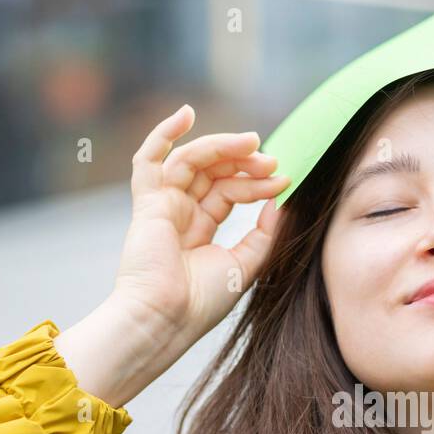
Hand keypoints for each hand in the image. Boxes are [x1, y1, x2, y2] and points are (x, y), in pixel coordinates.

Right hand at [111, 104, 290, 349]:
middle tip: (271, 159)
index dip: (258, 183)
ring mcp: (163, 206)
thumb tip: (280, 201)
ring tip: (252, 144)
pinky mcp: (147, 203)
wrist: (165, 319)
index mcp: (200, 231)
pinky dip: (164, 134)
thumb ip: (264, 234)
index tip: (286, 179)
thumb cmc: (201, 303)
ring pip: (192, 161)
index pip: (231, 192)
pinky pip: (149, 160)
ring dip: (222, 147)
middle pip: (213, 173)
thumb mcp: (245, 266)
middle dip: (244, 162)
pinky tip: (187, 113)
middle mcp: (180, 214)